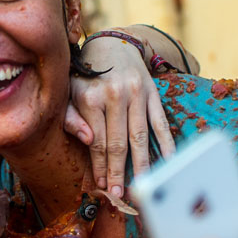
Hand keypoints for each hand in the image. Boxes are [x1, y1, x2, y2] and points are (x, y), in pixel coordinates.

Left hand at [68, 34, 175, 197]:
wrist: (112, 44)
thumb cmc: (86, 76)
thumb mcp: (69, 93)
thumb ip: (71, 118)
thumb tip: (87, 141)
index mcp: (90, 97)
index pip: (97, 141)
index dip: (100, 166)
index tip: (101, 185)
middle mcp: (115, 95)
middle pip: (118, 142)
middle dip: (119, 171)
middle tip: (120, 193)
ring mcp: (137, 94)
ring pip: (140, 135)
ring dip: (141, 164)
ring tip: (142, 184)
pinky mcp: (153, 92)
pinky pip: (160, 121)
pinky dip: (165, 142)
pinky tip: (168, 161)